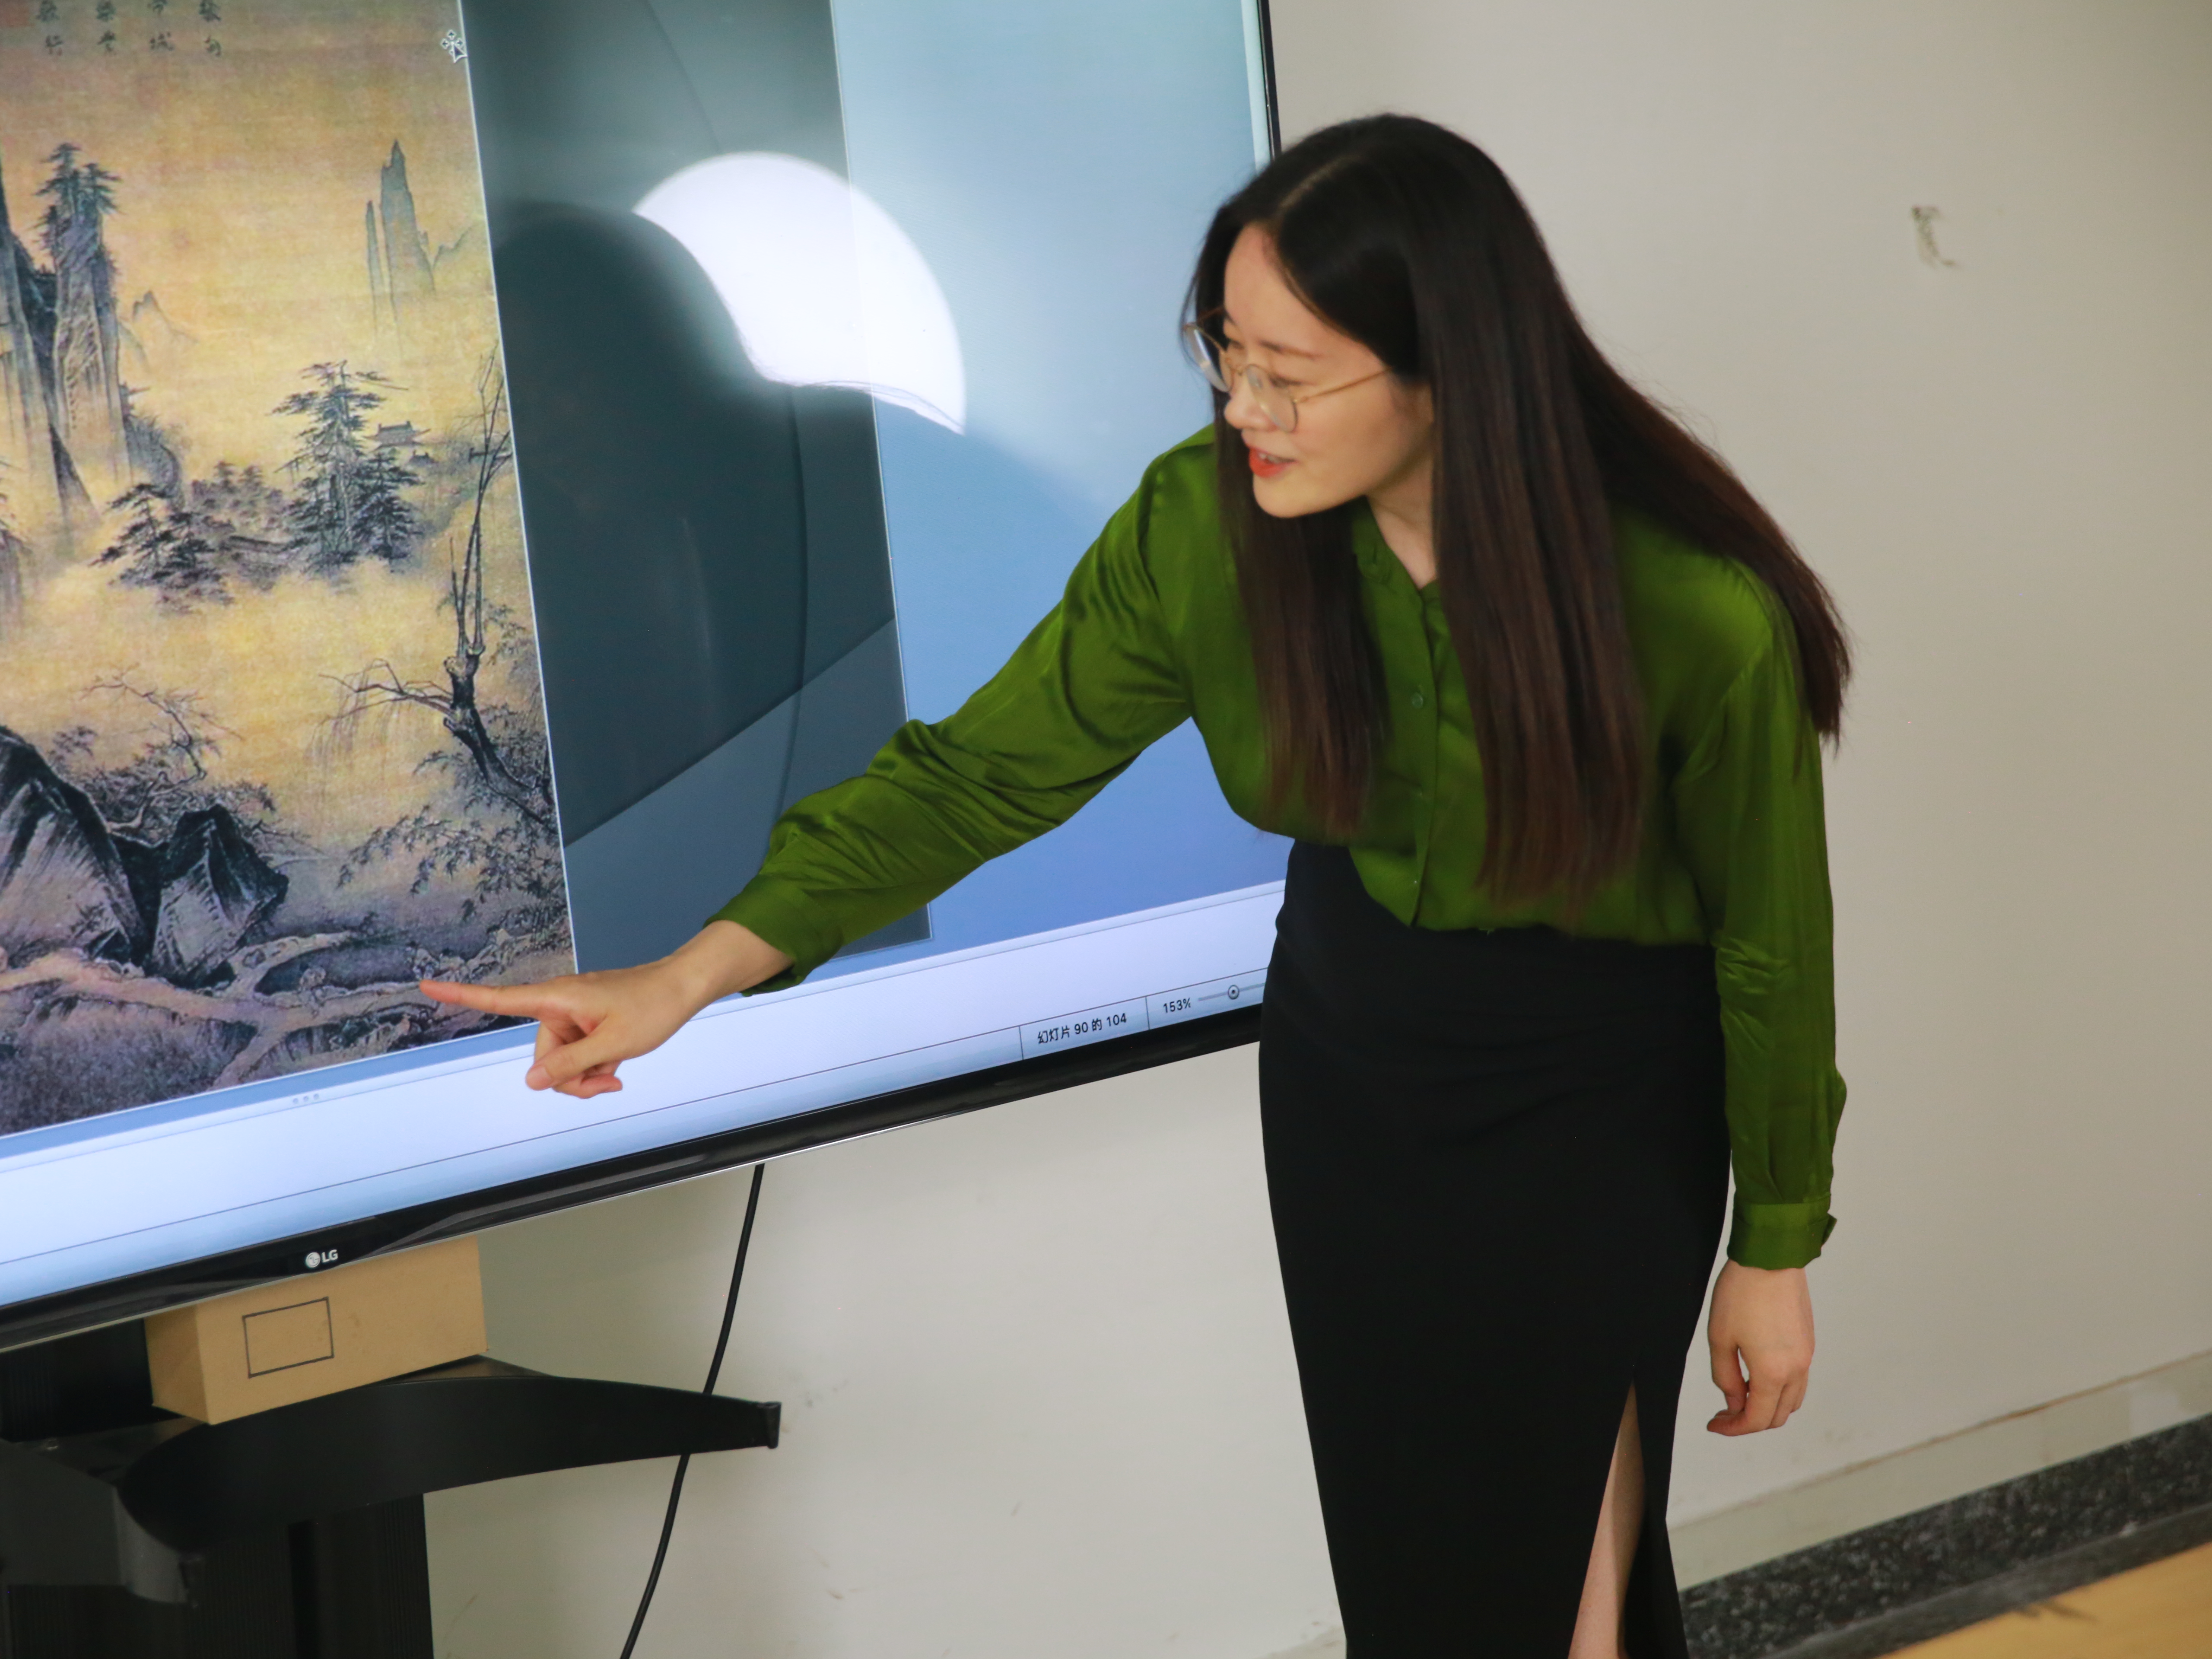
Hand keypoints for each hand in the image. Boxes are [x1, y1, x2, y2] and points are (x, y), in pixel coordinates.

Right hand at [419, 921, 792, 1099]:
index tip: (426, 985)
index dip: (462, 994)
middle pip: (541, 1057)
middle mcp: (558, 1006)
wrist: (683, 988)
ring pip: (561, 1063)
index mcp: (557, 999)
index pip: (500, 998)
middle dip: (570, 1078)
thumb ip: (571, 1065)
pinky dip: (595, 1067)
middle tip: (608, 1083)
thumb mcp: (613, 1044)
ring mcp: (573, 1016)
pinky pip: (578, 1056)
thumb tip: (531, 1081)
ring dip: (587, 1075)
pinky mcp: (585, 1024)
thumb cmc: (653, 1006)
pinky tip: (618, 1066)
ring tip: (618, 1070)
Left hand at [1706, 1260, 1813, 1435]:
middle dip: (1751, 1421)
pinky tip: (1757, 1375)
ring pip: (1793, 1399)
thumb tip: (1734, 1402)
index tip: (1715, 1423)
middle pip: (1779, 1415)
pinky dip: (1780, 1389)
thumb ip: (1726, 1377)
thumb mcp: (1720, 1338)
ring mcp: (1806, 1355)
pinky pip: (1798, 1379)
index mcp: (1774, 1373)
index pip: (1757, 1418)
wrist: (1771, 1257)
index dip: (1734, 1427)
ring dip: (1768, 1406)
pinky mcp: (1808, 1341)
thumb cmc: (1741, 1293)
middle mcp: (1797, 1369)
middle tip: (1724, 1413)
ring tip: (1740, 1395)